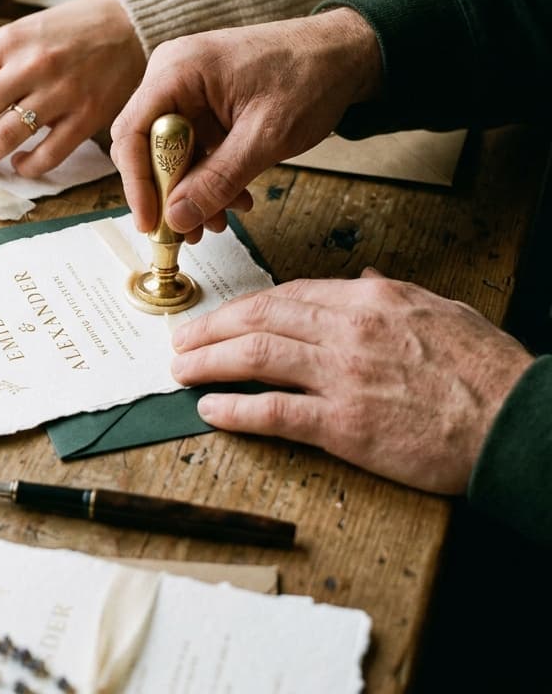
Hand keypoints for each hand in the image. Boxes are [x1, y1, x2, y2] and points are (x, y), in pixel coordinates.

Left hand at [0, 0, 146, 176]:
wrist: (127, 25)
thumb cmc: (65, 32)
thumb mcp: (20, 33)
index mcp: (6, 42)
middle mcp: (31, 66)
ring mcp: (60, 92)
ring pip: (5, 139)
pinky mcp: (87, 116)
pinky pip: (47, 154)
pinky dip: (26, 166)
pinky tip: (17, 165)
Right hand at [109, 8, 381, 239]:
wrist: (345, 54)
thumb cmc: (310, 77)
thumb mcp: (266, 137)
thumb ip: (218, 179)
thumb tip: (177, 218)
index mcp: (178, 70)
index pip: (132, 132)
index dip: (137, 183)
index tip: (152, 223)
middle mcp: (172, 76)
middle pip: (146, 145)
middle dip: (166, 193)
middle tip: (185, 232)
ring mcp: (187, 90)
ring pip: (170, 153)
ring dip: (191, 191)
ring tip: (218, 222)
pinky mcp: (204, 104)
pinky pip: (192, 148)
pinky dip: (209, 176)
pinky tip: (234, 199)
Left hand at [171, 269, 533, 493]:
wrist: (519, 422)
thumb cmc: (486, 369)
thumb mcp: (440, 308)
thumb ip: (390, 290)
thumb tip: (359, 275)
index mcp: (369, 298)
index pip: (289, 293)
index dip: (246, 305)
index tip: (224, 316)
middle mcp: (348, 328)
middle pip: (260, 317)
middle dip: (213, 326)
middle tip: (183, 337)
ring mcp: (343, 375)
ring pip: (256, 356)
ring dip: (210, 361)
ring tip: (182, 368)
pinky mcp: (345, 425)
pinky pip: (275, 411)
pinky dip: (236, 410)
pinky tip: (210, 409)